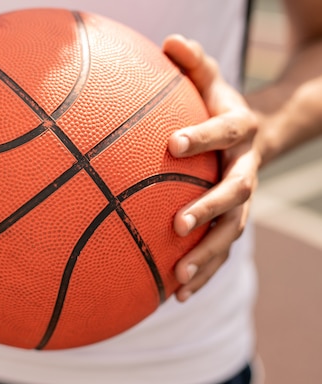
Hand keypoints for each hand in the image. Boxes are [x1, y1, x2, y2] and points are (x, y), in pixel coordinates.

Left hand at [162, 35, 259, 301]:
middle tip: (177, 224)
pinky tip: (175, 295)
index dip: (201, 137)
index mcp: (239, 130)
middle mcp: (245, 168)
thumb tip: (170, 40)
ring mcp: (242, 200)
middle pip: (234, 194)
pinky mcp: (233, 221)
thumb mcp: (212, 81)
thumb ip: (194, 64)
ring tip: (179, 280)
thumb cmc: (221, 104)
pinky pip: (222, 250)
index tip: (172, 144)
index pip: (223, 131)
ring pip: (231, 233)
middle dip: (208, 210)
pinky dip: (204, 272)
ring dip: (207, 257)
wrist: (261, 133)